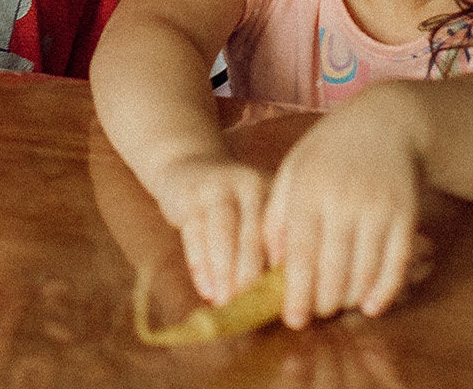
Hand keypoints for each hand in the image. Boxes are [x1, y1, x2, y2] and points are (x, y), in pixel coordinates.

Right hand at [148, 154, 271, 306]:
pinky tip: (205, 289)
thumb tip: (282, 297)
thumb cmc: (232, 206)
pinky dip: (199, 264)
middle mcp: (249, 185)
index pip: (281, 233)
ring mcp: (217, 188)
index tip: (284, 298)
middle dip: (250, 272)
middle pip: (251, 234)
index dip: (283, 266)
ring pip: (222, 232)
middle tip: (250, 305)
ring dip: (223, 270)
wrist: (188, 166)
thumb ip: (268, 243)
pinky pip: (194, 233)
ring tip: (224, 301)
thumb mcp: (255, 212)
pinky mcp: (189, 196)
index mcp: (274, 191)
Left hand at [264, 97, 424, 324]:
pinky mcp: (406, 214)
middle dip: (323, 301)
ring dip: (350, 298)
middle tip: (316, 312)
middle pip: (334, 269)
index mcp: (309, 189)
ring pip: (365, 272)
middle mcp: (344, 200)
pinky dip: (385, 291)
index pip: (301, 253)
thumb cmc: (329, 150)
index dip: (297, 292)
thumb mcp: (292, 170)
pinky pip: (396, 263)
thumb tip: (272, 264)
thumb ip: (277, 215)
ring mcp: (378, 207)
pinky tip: (372, 305)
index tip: (293, 319)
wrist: (386, 121)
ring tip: (337, 305)